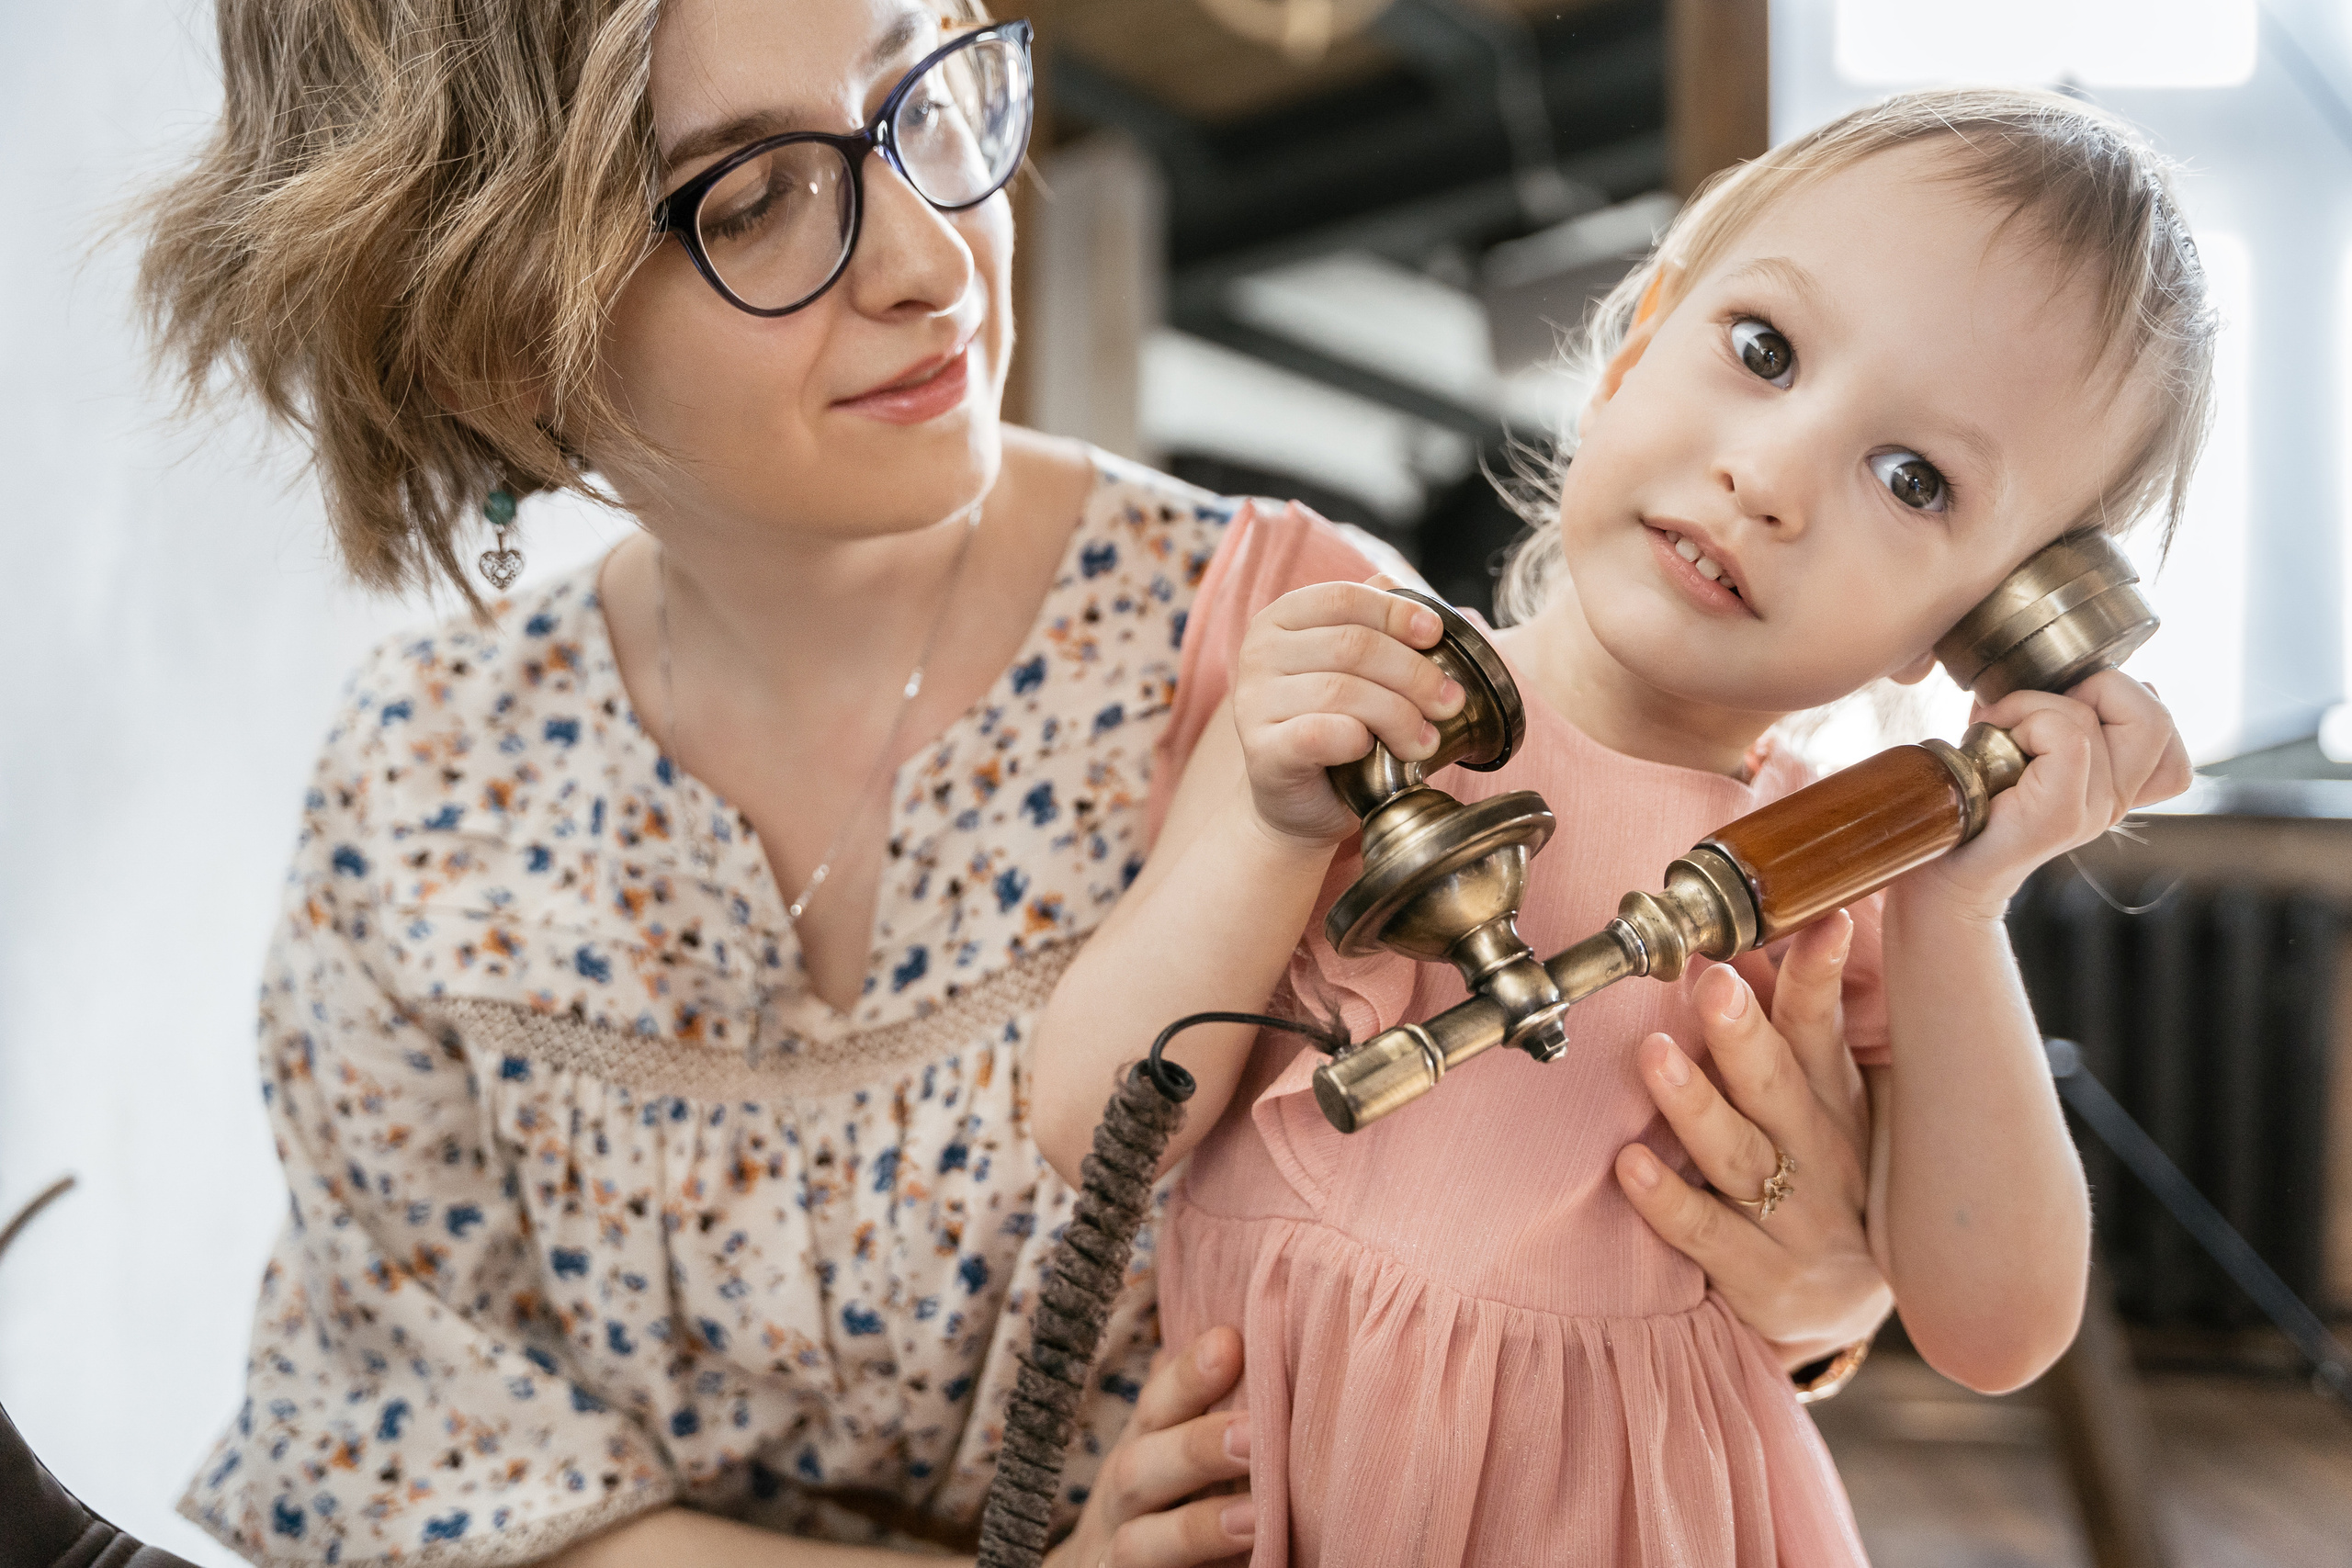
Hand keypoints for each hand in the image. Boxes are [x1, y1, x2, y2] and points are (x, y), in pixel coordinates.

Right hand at [1044, 1326, 1254, 1567]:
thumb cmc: (1165, 1502)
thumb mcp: (1174, 1448)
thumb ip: (1207, 1405)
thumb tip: (1256, 1332)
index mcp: (1141, 1448)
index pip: (1155, 1405)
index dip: (1186, 1376)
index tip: (1230, 1343)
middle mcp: (1123, 1500)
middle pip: (1139, 1469)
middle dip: (1195, 1448)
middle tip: (1254, 1432)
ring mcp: (1119, 1555)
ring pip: (1141, 1544)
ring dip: (1197, 1528)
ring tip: (1256, 1518)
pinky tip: (1248, 1564)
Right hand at [1230, 577, 1465, 844]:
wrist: (1303, 801)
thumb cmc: (1336, 728)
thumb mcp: (1359, 672)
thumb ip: (1380, 633)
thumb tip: (1427, 613)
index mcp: (1281, 620)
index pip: (1343, 598)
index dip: (1395, 613)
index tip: (1434, 635)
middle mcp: (1259, 653)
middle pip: (1351, 645)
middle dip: (1414, 674)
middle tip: (1449, 702)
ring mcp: (1253, 702)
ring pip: (1341, 690)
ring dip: (1398, 715)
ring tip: (1425, 740)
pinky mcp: (1261, 750)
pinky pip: (1318, 733)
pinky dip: (1357, 740)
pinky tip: (1373, 751)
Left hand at [1614, 913, 1892, 1367]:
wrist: (1840, 1308)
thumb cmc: (1817, 1177)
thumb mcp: (1822, 1104)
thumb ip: (1784, 1032)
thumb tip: (1742, 948)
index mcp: (1834, 1100)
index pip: (1825, 1030)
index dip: (1820, 976)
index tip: (1823, 920)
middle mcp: (1820, 1154)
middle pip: (1779, 1087)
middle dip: (1744, 1035)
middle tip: (1713, 984)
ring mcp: (1793, 1218)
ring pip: (1740, 1156)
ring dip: (1696, 1105)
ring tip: (1654, 1055)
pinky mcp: (1758, 1276)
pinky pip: (1706, 1234)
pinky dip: (1667, 1201)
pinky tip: (1631, 1165)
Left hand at [1925, 670, 2191, 915]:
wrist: (1941, 864)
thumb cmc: (1975, 794)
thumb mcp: (2028, 741)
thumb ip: (2063, 710)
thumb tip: (2075, 672)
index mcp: (2120, 784)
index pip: (2164, 729)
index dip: (2126, 696)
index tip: (2068, 702)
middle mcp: (2116, 800)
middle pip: (2155, 717)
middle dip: (2096, 687)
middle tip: (2039, 708)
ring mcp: (2093, 812)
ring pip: (2092, 717)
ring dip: (2036, 703)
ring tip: (2003, 728)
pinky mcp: (2059, 815)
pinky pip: (2067, 737)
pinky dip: (2026, 718)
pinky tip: (1993, 742)